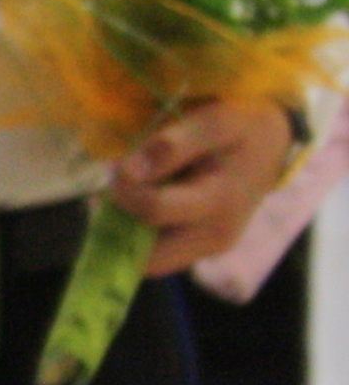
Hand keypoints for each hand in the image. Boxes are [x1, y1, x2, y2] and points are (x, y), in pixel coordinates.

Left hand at [112, 96, 298, 273]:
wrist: (273, 144)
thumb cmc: (242, 130)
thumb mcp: (216, 122)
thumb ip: (173, 145)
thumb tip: (131, 171)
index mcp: (219, 203)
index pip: (153, 210)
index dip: (125, 190)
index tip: (117, 166)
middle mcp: (214, 237)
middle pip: (148, 259)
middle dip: (118, 227)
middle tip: (112, 191)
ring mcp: (208, 248)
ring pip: (149, 262)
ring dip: (126, 234)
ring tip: (127, 195)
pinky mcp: (200, 248)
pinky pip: (158, 255)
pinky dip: (137, 234)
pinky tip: (137, 203)